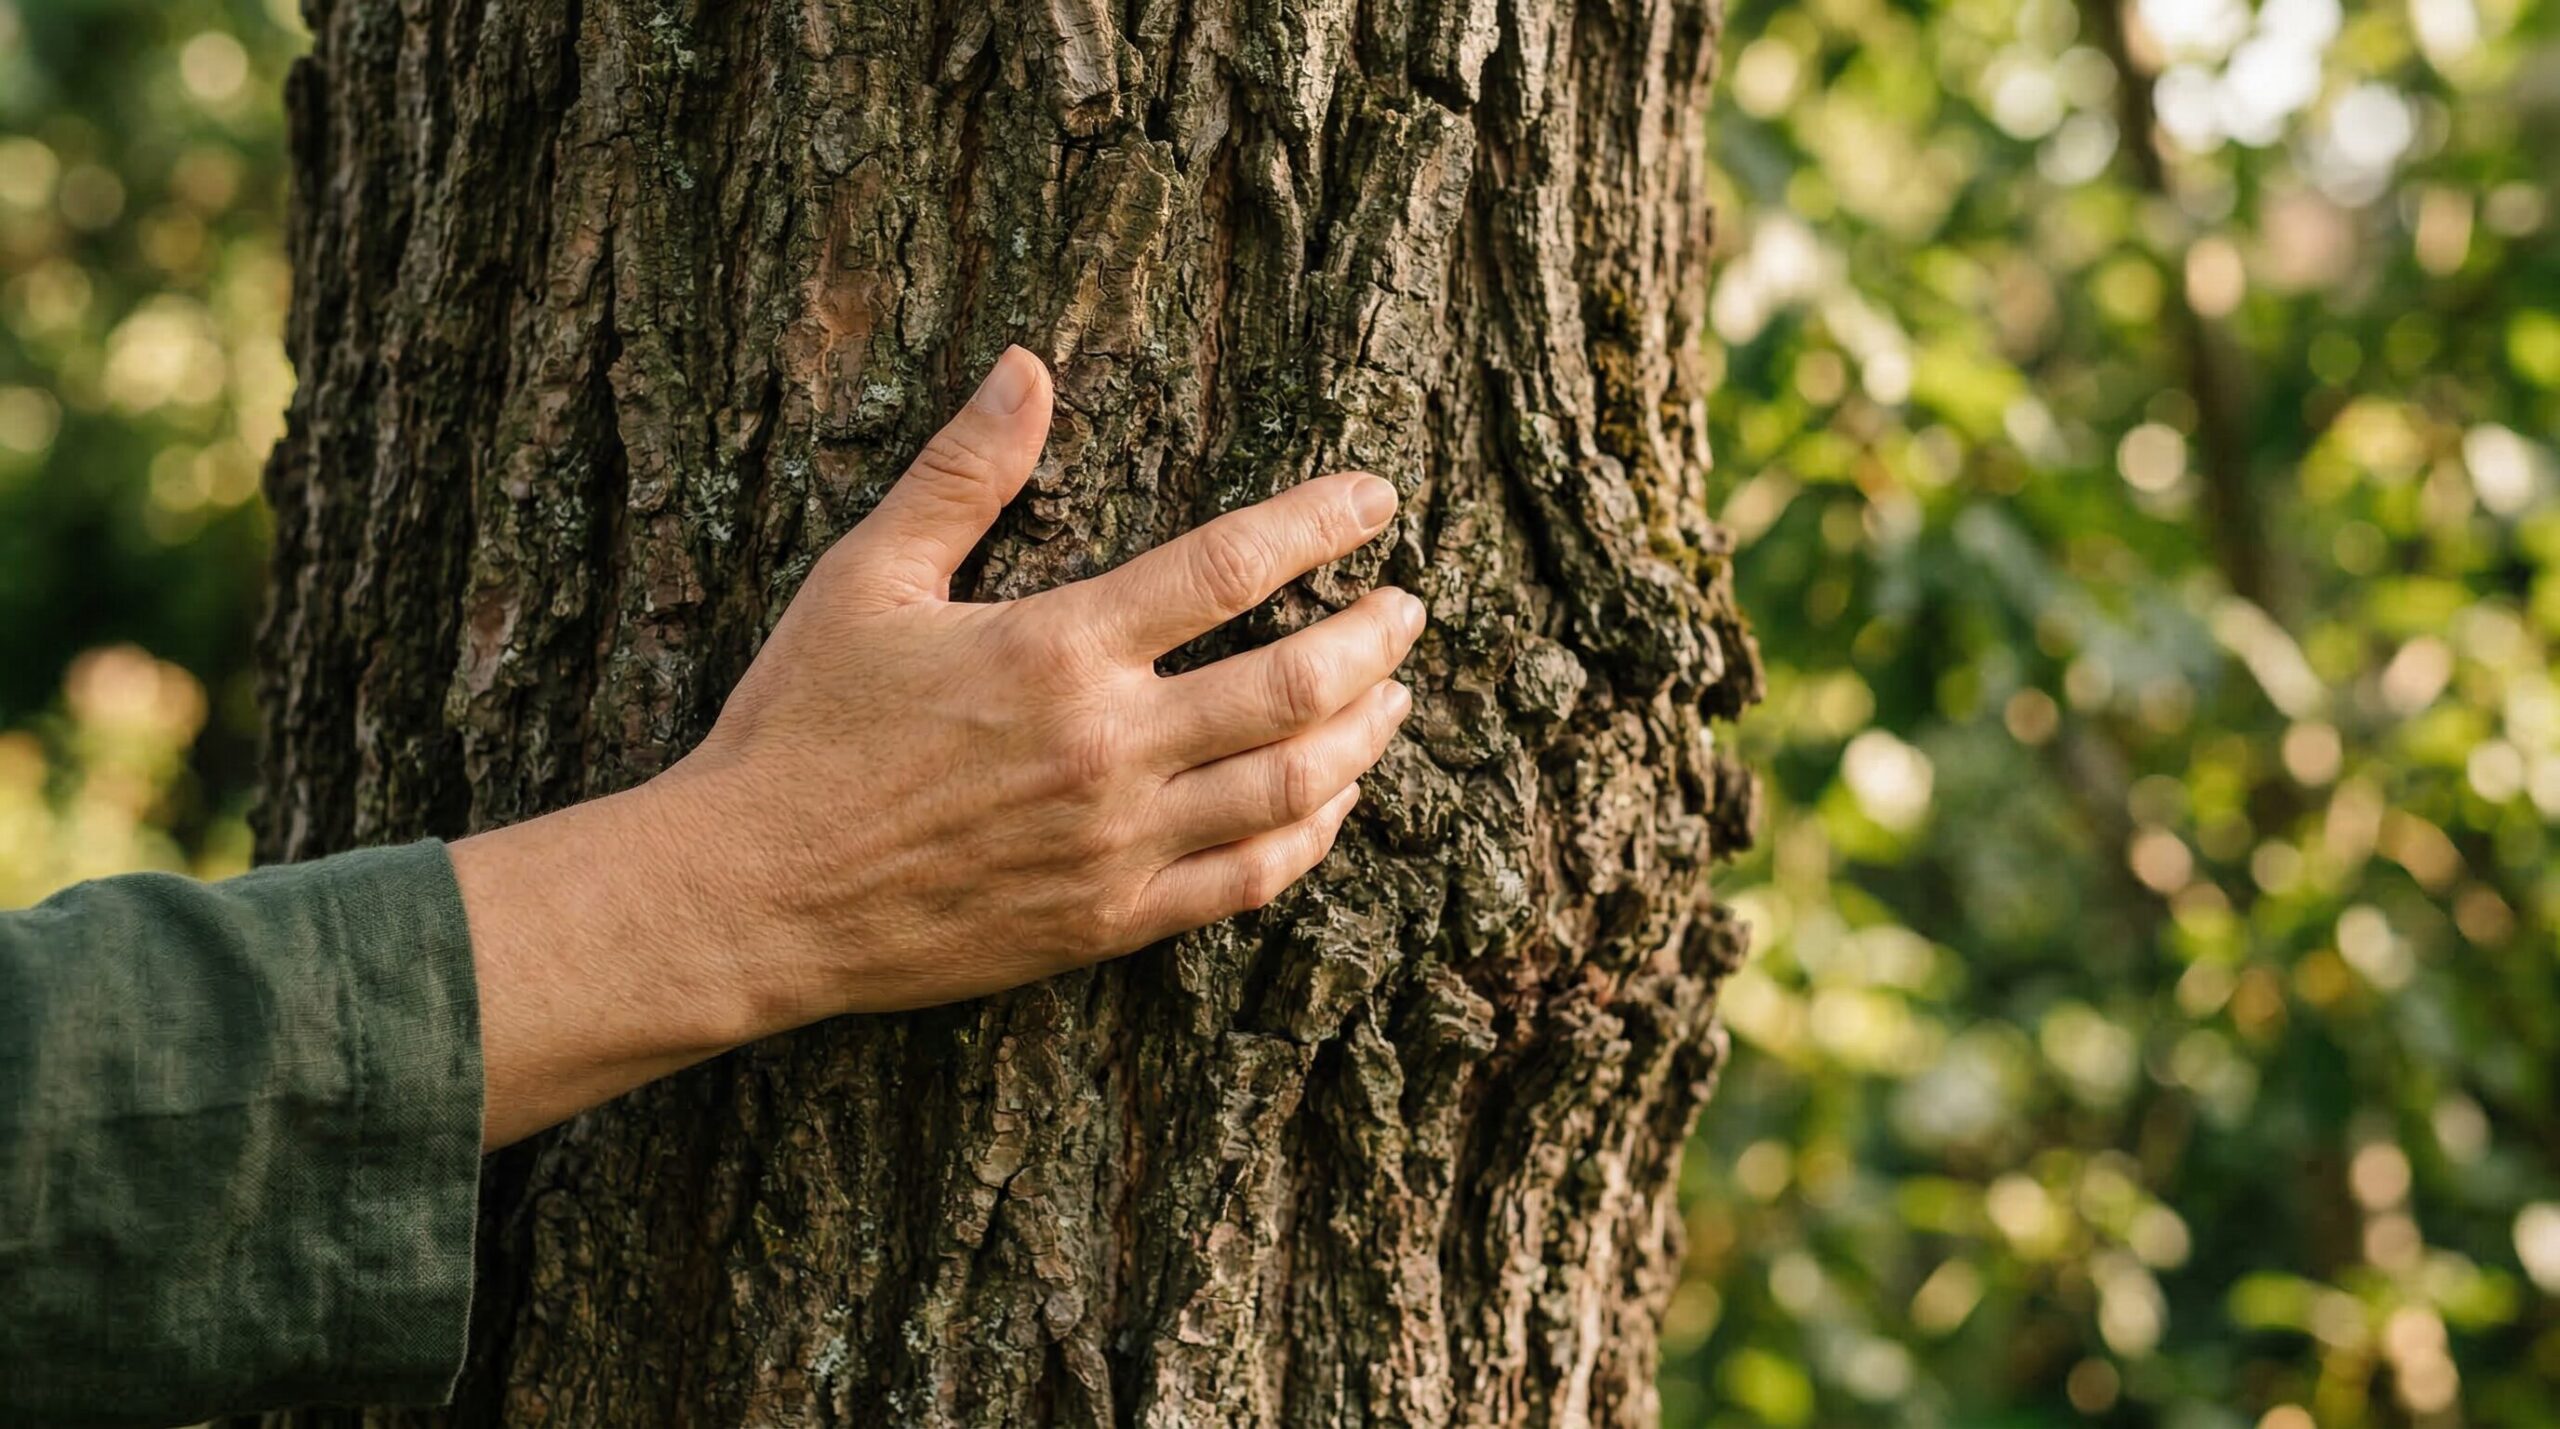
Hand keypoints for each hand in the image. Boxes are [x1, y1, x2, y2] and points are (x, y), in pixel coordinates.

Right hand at [451, 347, 1420, 1144]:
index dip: (1322, 523)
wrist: (752, 894)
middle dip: (1375, 637)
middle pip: (1297, 682)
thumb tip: (1026, 366)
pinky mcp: (1109, 920)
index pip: (1231, 566)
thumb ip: (961, 474)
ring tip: (1394, 696)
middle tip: (1409, 608)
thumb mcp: (866, 579)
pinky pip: (1248, 880)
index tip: (1376, 500)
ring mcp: (1118, 842)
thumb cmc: (800, 727)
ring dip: (1365, 735)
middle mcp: (1108, 746)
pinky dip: (1310, 837)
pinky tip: (1330, 804)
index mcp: (1057, 647)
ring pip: (1294, 786)